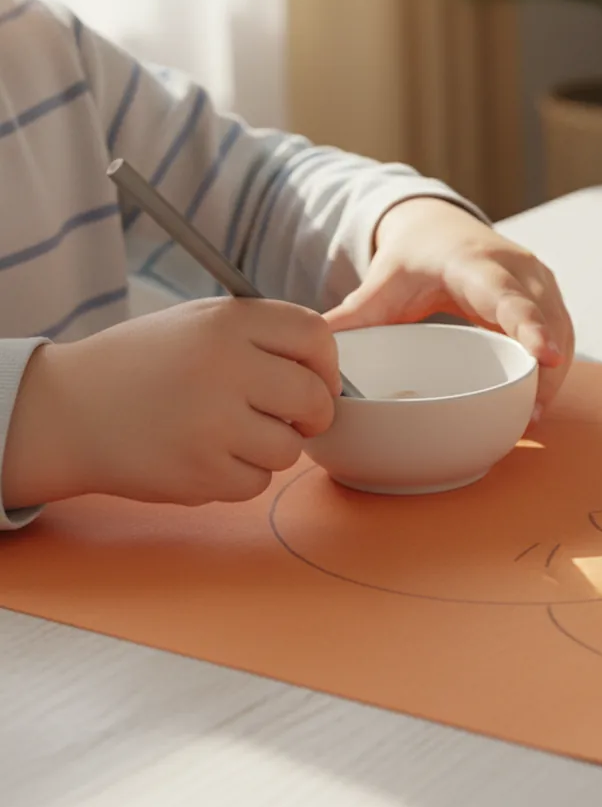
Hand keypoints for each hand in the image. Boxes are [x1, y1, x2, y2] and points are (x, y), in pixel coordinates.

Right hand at [2, 298, 339, 509]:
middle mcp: (224, 368)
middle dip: (314, 415)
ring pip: (289, 449)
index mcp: (227, 323)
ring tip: (230, 434)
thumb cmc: (146, 366)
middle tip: (293, 419)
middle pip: (314, 398)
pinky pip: (257, 483)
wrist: (68, 411)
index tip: (318, 381)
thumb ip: (263, 337)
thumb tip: (329, 375)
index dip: (327, 364)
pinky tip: (206, 457)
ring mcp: (212, 423)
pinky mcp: (200, 472)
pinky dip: (240, 477)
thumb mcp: (199, 324)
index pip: (314, 335)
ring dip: (271, 448)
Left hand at [322, 198, 574, 419]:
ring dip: (551, 375)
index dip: (530, 326)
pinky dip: (552, 368)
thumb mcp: (381, 284)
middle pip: (546, 318)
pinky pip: (562, 336)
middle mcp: (517, 269)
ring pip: (561, 331)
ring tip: (531, 417)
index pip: (508, 296)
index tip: (546, 357)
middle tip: (533, 414)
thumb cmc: (413, 259)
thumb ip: (352, 318)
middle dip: (546, 365)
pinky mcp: (548, 298)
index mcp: (475, 264)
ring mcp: (539, 282)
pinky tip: (536, 401)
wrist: (440, 228)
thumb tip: (316, 351)